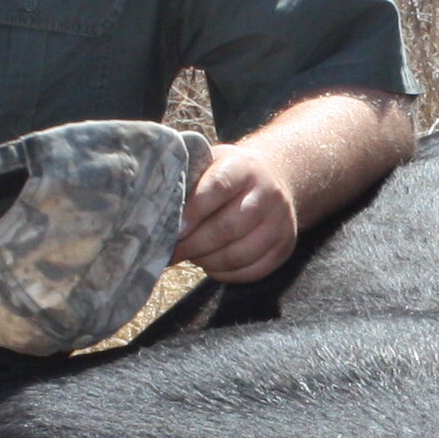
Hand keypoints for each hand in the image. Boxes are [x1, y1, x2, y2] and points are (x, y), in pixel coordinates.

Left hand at [175, 141, 301, 281]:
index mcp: (244, 167)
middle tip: (172, 252)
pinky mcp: (285, 247)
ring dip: (208, 262)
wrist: (274, 178)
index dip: (194, 211)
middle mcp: (268, 193)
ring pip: (240, 254)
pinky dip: (227, 274)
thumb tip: (152, 209)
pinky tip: (212, 265)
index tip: (175, 229)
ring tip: (192, 257)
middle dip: (194, 245)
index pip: (219, 188)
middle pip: (228, 228)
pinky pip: (253, 271)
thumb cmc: (229, 174)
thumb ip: (188, 180)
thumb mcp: (210, 163)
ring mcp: (281, 222)